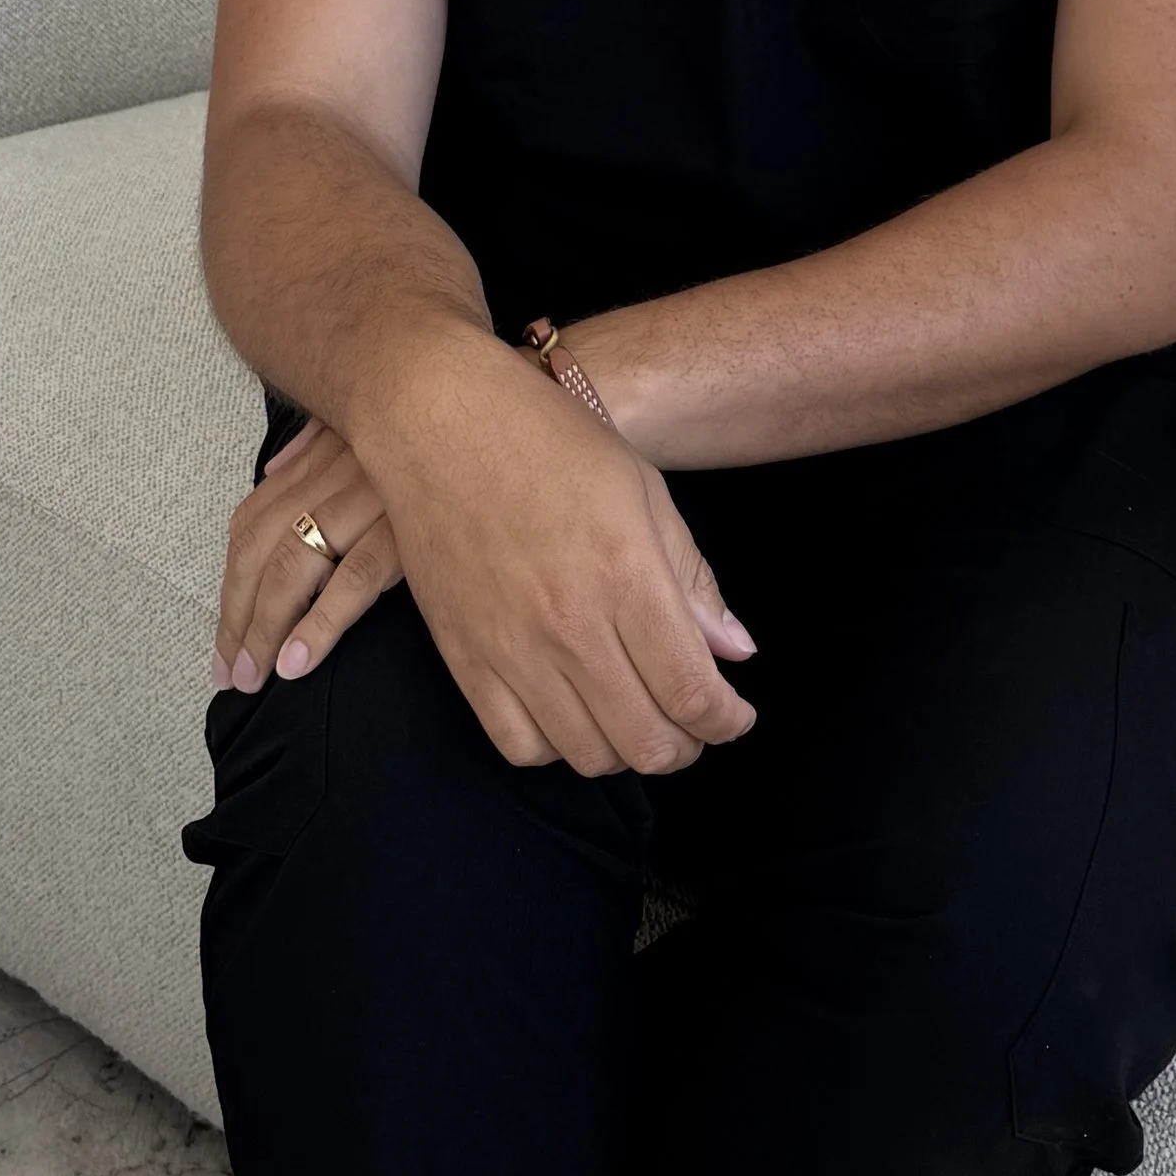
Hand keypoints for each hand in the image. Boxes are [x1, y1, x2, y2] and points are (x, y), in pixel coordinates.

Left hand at [214, 412, 401, 693]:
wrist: (475, 412)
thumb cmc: (427, 422)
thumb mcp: (362, 420)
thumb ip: (315, 443)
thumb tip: (275, 470)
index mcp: (319, 456)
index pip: (250, 524)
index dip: (232, 585)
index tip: (227, 636)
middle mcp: (332, 475)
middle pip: (259, 551)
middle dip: (236, 617)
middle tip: (230, 674)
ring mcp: (366, 499)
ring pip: (293, 568)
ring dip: (264, 629)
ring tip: (253, 677)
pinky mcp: (406, 526)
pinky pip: (352, 578)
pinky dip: (318, 623)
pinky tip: (297, 662)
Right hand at [345, 323, 757, 778]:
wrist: (440, 420)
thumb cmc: (550, 440)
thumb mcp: (644, 491)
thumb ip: (692, 579)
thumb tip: (735, 653)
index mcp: (627, 576)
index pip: (693, 693)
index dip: (725, 722)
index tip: (734, 717)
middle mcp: (571, 625)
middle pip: (647, 743)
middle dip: (687, 746)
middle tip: (694, 725)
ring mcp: (512, 649)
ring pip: (588, 755)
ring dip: (627, 752)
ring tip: (638, 718)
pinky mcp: (464, 659)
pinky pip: (519, 747)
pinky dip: (558, 750)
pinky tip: (573, 715)